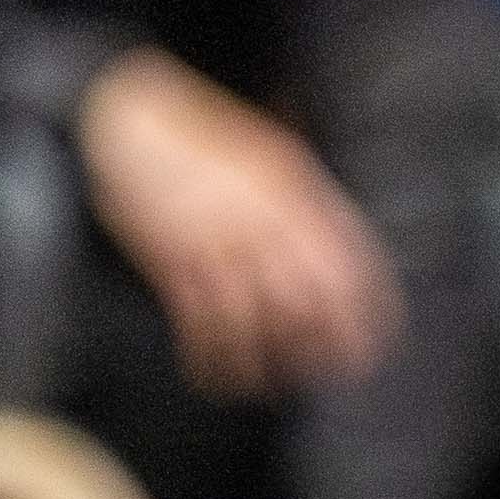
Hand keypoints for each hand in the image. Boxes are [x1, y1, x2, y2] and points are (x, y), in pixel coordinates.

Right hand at [75, 49, 400, 401]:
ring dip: (263, 365)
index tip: (370, 345)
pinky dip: (210, 361)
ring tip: (265, 384)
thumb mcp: (270, 155)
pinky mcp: (173, 259)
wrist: (129, 114)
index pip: (349, 265)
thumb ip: (308, 200)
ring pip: (255, 324)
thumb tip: (342, 248)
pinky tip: (215, 376)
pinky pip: (200, 326)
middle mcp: (261, 220)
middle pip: (310, 303)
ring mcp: (216, 241)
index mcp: (294, 193)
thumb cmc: (203, 140)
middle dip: (323, 348)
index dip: (367, 314)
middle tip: (324, 372)